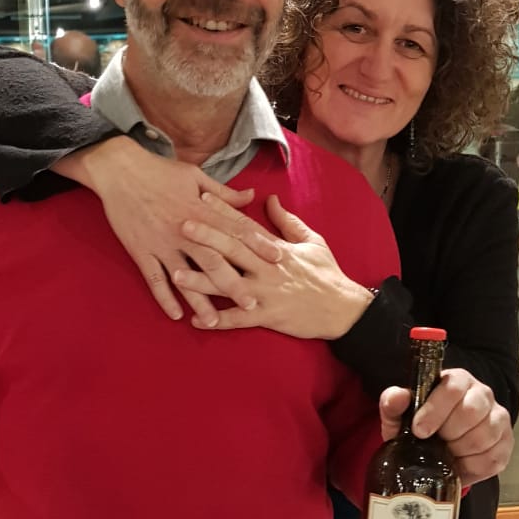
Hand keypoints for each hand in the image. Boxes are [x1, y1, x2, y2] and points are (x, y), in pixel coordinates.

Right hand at [64, 137, 278, 326]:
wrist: (118, 169)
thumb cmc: (159, 170)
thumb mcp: (195, 176)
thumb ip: (224, 193)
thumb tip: (252, 196)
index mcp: (200, 210)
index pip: (234, 230)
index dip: (257, 245)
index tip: (277, 259)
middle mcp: (183, 231)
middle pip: (213, 261)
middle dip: (233, 284)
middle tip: (251, 304)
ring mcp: (161, 243)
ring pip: (184, 277)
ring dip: (199, 300)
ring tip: (213, 321)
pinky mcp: (141, 250)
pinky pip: (153, 279)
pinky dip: (163, 298)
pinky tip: (175, 315)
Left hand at [175, 193, 372, 338]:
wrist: (343, 309)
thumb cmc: (327, 274)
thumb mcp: (311, 241)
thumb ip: (287, 221)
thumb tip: (269, 198)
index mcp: (276, 248)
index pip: (245, 226)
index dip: (223, 212)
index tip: (202, 198)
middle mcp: (268, 268)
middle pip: (232, 250)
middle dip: (206, 238)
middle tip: (181, 226)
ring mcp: (266, 292)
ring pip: (229, 285)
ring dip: (201, 281)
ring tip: (175, 276)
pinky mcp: (268, 316)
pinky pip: (239, 320)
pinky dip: (217, 320)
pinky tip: (195, 320)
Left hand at [378, 368, 513, 485]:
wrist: (434, 449)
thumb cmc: (418, 426)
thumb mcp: (399, 417)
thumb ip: (393, 404)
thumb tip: (396, 396)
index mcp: (457, 381)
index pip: (453, 388)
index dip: (435, 410)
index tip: (419, 430)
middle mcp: (483, 394)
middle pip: (472, 411)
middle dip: (448, 433)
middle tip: (435, 442)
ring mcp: (498, 418)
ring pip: (484, 435)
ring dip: (460, 451)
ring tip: (446, 453)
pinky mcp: (505, 443)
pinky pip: (492, 458)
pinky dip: (472, 467)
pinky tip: (459, 464)